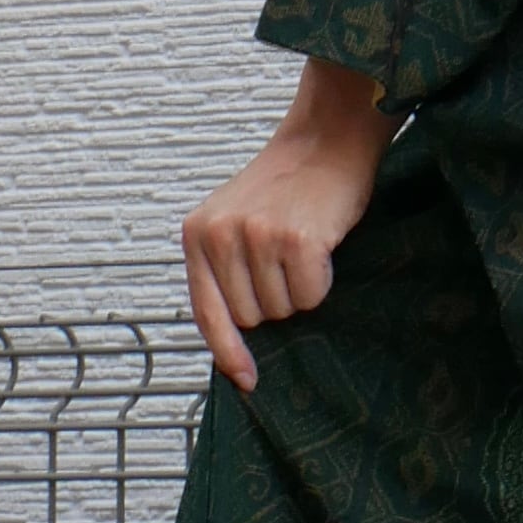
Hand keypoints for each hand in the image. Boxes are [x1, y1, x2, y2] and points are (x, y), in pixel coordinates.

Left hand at [182, 58, 397, 391]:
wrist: (325, 142)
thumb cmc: (288, 190)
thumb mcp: (236, 223)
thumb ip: (225, 271)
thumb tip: (238, 345)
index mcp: (196, 234)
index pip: (207, 312)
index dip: (228, 351)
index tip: (247, 381)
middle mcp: (219, 236)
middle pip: (252, 317)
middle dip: (277, 301)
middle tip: (288, 260)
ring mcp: (256, 237)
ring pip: (283, 309)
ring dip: (301, 289)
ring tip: (303, 247)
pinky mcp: (296, 240)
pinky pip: (312, 296)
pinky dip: (323, 281)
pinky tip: (322, 246)